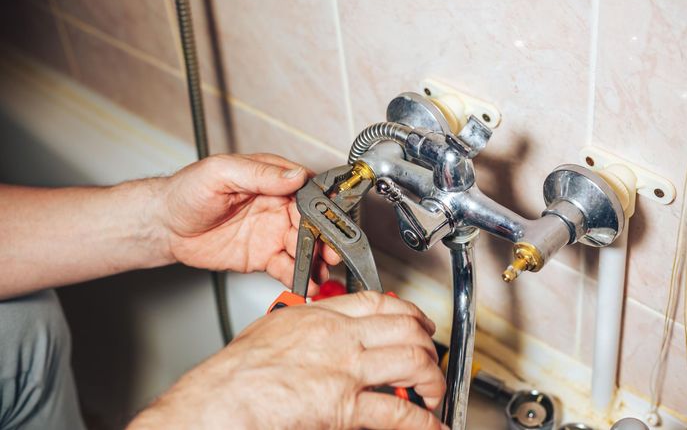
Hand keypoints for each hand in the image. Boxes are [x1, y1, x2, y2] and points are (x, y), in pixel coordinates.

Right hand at [128, 292, 446, 429]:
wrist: (219, 404)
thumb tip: (318, 327)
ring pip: (411, 362)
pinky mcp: (344, 407)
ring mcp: (345, 371)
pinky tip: (427, 425)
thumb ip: (303, 325)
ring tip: (434, 391)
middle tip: (430, 356)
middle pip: (404, 328)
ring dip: (432, 379)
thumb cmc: (235, 374)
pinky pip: (397, 411)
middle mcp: (339, 338)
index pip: (378, 302)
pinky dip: (421, 420)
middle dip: (427, 344)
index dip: (408, 310)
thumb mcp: (272, 331)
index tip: (416, 320)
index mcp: (320, 316)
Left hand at [160, 153, 339, 291]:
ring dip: (315, 261)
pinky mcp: (263, 256)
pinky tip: (304, 284)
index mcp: (272, 181)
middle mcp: (277, 207)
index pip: (308, 192)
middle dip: (325, 240)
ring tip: (319, 275)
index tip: (333, 221)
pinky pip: (287, 267)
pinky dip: (298, 277)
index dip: (324, 207)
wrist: (165, 226)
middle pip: (313, 224)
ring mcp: (272, 233)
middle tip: (331, 254)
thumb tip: (294, 175)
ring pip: (304, 248)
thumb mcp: (221, 173)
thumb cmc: (187, 192)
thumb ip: (260, 174)